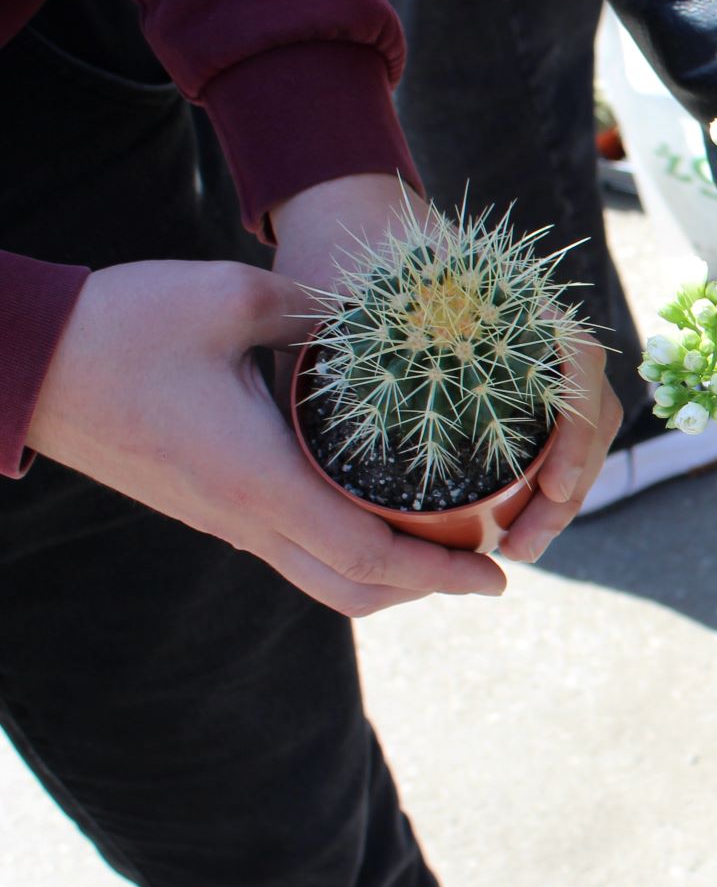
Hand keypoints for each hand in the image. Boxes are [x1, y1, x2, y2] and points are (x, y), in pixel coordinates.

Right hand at [24, 259, 509, 615]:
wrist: (22, 362)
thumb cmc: (118, 326)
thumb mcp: (228, 296)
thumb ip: (313, 310)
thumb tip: (380, 319)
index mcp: (260, 481)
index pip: (368, 555)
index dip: (441, 574)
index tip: (499, 576)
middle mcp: (244, 517)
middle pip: (350, 590)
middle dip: (426, 589)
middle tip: (486, 566)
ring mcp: (220, 519)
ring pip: (318, 577)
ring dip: (386, 574)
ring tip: (445, 543)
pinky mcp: (206, 506)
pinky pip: (290, 549)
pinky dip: (347, 550)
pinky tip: (377, 511)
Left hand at [268, 172, 620, 562]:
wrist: (350, 227)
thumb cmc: (345, 262)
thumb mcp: (343, 303)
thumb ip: (352, 354)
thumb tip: (338, 446)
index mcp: (512, 298)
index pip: (576, 361)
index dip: (576, 430)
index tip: (549, 487)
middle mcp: (538, 329)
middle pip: (590, 412)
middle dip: (570, 487)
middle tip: (523, 544)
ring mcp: (532, 360)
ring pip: (576, 432)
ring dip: (560, 495)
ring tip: (518, 545)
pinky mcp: (514, 388)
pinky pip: (549, 436)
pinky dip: (540, 483)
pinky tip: (509, 521)